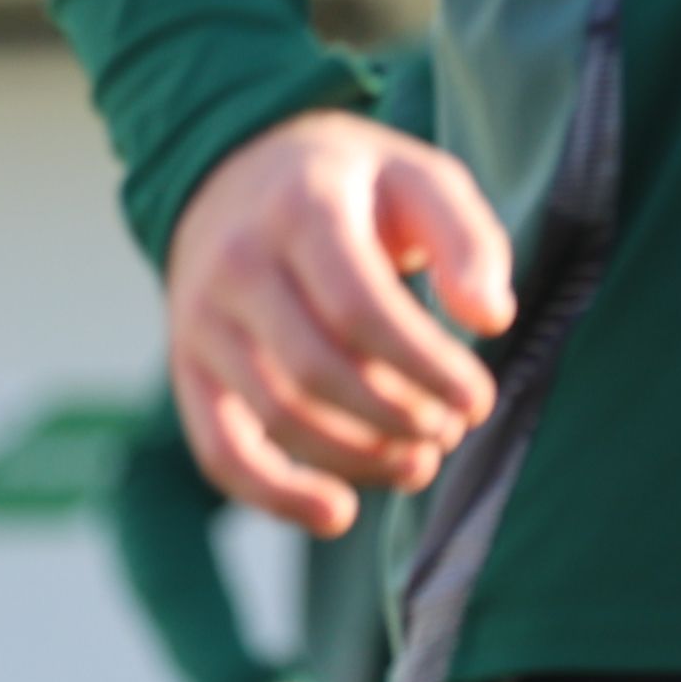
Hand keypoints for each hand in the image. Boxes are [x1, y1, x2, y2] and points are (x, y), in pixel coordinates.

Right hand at [164, 112, 514, 533]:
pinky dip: (277, 497)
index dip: (427, 368)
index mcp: (300, 208)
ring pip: (278, 417)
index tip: (477, 397)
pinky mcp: (189, 366)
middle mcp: (237, 263)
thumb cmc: (355, 184)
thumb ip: (468, 240)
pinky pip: (221, 451)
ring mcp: (202, 319)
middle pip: (317, 372)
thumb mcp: (422, 179)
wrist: (241, 169)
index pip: (361, 311)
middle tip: (451, 428)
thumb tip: (491, 319)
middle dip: (399, 417)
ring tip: (420, 461)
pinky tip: (339, 513)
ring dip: (359, 458)